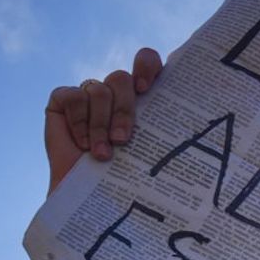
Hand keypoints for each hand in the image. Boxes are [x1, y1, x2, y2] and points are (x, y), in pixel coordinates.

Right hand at [44, 47, 163, 190]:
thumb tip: (197, 121)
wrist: (88, 197)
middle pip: (121, 78)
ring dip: (101, 126)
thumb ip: (161, 131)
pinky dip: (79, 122)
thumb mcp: (147, 153)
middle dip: (124, 110)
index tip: (145, 88)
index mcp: (140, 98)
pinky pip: (72, 97)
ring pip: (99, 90)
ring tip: (103, 155)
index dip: (146, 65)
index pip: (146, 61)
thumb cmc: (123, 178)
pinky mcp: (63, 100)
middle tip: (123, 140)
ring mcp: (87, 94)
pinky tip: (82, 144)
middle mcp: (114, 92)